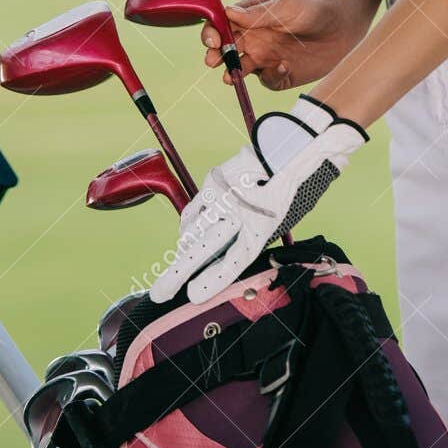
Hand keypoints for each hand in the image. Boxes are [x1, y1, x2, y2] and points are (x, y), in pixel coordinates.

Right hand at [149, 95, 367, 304]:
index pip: (231, 261)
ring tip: (171, 272)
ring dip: (181, 252)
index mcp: (260, 227)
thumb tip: (224, 258)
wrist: (288, 151)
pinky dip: (187, 227)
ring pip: (194, 230)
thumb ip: (251, 239)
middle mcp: (239, 213)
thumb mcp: (275, 222)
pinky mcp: (213, 183)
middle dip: (178, 273)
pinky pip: (193, 211)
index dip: (212, 281)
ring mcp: (223, 197)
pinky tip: (184, 239)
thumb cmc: (286, 192)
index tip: (193, 296)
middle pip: (203, 249)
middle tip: (159, 293)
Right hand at [202, 0, 370, 92]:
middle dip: (215, 55)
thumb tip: (227, 12)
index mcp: (250, 18)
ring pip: (240, 69)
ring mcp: (265, 58)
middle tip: (213, 60)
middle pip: (225, 49)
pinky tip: (283, 67)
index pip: (222, 24)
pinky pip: (267, 80)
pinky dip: (270, 77)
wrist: (344, 28)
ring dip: (232, 73)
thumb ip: (259, 13)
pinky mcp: (280, 75)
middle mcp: (253, 39)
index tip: (213, 38)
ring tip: (231, 76)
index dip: (211, 31)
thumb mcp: (287, 7)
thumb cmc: (314, 10)